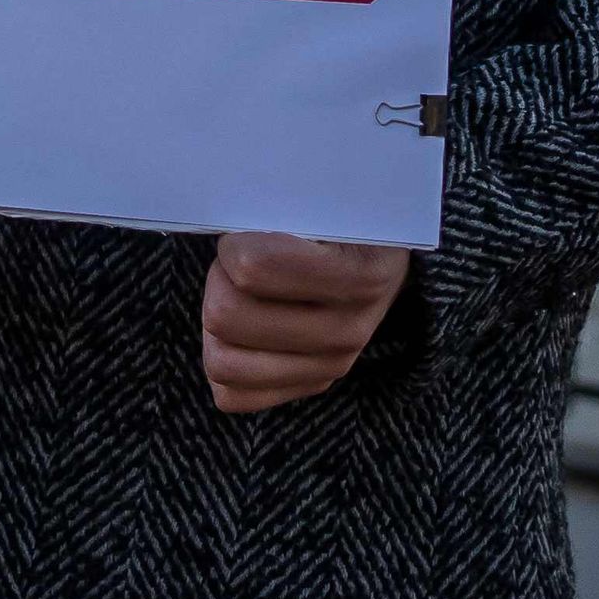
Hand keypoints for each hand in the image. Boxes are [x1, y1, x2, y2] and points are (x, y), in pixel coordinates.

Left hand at [201, 233, 410, 412]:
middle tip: (239, 264)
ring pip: (222, 362)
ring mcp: (331, 365)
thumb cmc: (335, 224)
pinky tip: (242, 332)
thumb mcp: (321, 202)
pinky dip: (225, 359)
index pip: (251, 269)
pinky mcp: (310, 387)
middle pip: (225, 315)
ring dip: (217, 323)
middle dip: (220, 281)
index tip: (247, 237)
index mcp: (360, 274)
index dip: (233, 247)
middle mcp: (350, 329)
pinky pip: (232, 395)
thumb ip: (280, 212)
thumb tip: (224, 231)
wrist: (381, 258)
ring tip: (241, 296)